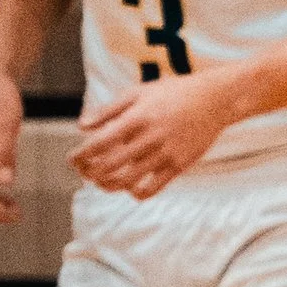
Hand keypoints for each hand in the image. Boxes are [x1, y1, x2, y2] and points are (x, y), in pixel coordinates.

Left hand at [70, 68, 242, 199]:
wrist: (214, 99)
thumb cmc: (172, 93)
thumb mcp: (138, 93)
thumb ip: (108, 110)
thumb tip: (81, 127)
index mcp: (137, 117)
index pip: (100, 143)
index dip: (81, 155)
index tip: (72, 159)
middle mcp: (150, 137)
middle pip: (109, 166)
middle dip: (90, 173)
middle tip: (84, 172)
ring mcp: (165, 153)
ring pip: (127, 181)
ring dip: (107, 185)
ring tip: (101, 181)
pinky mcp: (179, 165)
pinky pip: (152, 189)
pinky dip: (135, 193)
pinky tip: (129, 187)